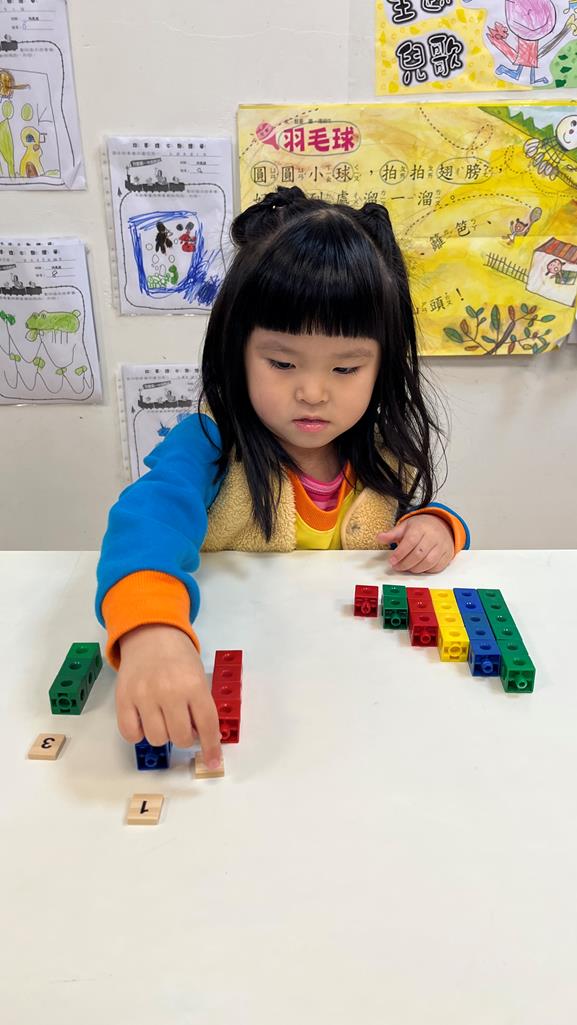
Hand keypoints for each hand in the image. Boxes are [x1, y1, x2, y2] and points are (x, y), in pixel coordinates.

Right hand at [116, 624, 221, 768]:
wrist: (151, 634)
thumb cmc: (179, 658)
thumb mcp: (198, 676)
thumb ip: (202, 705)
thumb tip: (205, 738)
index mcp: (194, 685)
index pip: (207, 725)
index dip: (212, 747)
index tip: (213, 761)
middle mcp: (169, 691)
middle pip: (180, 737)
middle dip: (185, 737)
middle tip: (183, 724)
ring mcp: (144, 695)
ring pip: (156, 738)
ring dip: (162, 734)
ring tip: (163, 718)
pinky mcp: (123, 698)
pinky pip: (130, 733)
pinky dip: (138, 733)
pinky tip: (145, 720)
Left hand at [376, 514, 454, 573]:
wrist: (442, 525)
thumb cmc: (421, 527)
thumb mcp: (405, 526)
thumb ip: (392, 534)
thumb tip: (379, 537)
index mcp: (421, 527)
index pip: (410, 542)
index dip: (400, 553)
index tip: (392, 561)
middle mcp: (433, 536)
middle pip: (418, 554)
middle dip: (405, 563)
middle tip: (396, 566)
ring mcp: (441, 546)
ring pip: (428, 562)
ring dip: (414, 568)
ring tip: (405, 567)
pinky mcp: (447, 555)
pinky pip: (436, 567)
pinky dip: (425, 570)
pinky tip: (417, 568)